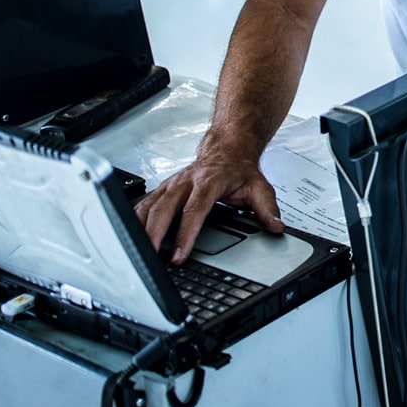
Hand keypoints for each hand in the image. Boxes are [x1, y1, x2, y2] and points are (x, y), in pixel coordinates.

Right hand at [134, 143, 282, 263]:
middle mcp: (186, 181)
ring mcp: (171, 184)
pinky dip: (134, 221)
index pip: (195, 210)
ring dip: (140, 229)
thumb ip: (267, 208)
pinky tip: (129, 237)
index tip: (179, 254)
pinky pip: (143, 205)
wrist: (227, 148)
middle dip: (154, 234)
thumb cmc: (240, 169)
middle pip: (164, 208)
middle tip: (151, 258)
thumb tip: (276, 227)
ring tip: (136, 252)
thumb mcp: (259, 186)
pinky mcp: (162, 189)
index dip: (185, 233)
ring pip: (149, 206)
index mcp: (209, 181)